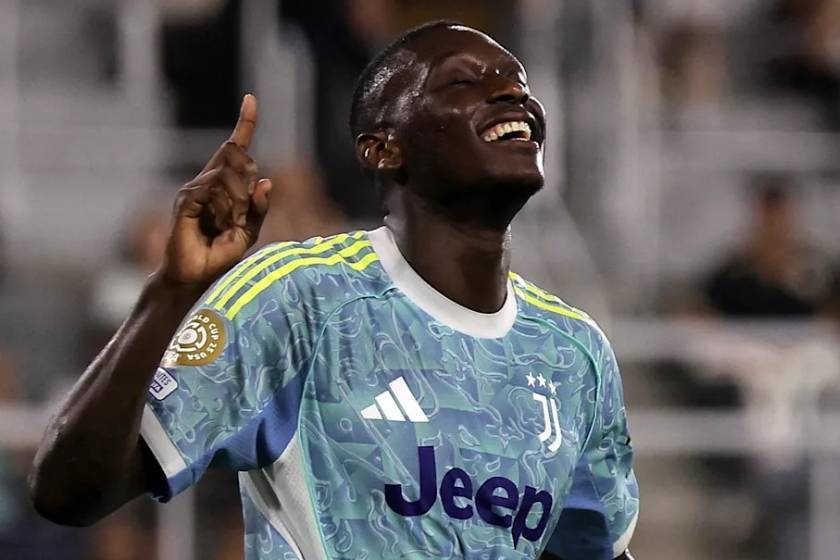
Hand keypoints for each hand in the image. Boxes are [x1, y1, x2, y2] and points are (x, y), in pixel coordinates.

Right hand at [159, 94, 271, 287]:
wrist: (196, 275)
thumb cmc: (220, 254)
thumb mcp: (248, 231)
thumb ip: (259, 207)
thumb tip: (266, 180)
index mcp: (224, 185)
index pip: (235, 147)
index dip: (245, 123)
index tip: (251, 99)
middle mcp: (207, 180)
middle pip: (238, 158)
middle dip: (248, 188)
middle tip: (240, 218)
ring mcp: (194, 188)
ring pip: (229, 176)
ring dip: (238, 204)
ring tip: (226, 226)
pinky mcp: (186, 199)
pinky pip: (214, 189)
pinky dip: (223, 208)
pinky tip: (217, 224)